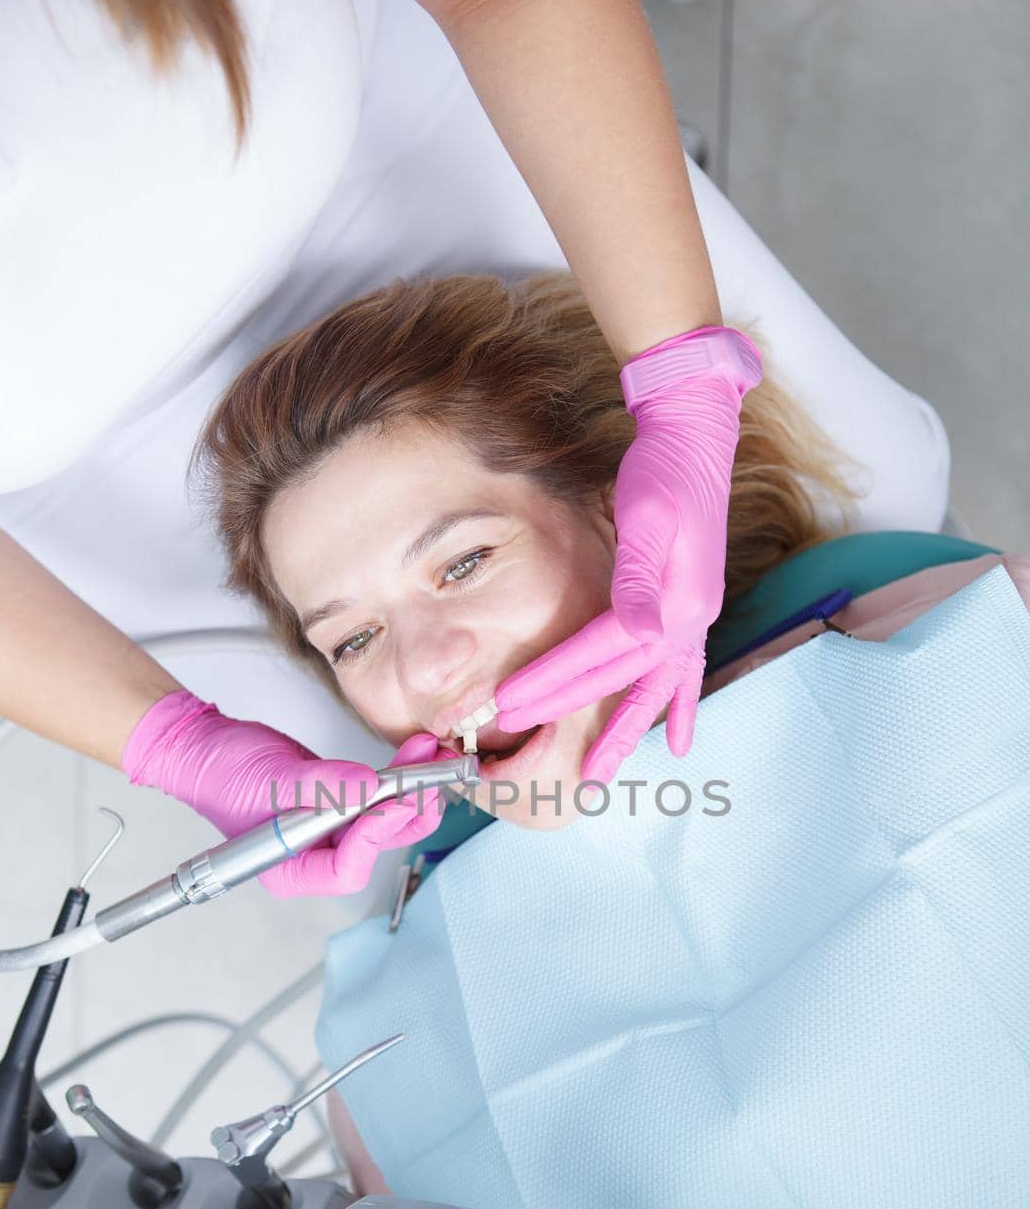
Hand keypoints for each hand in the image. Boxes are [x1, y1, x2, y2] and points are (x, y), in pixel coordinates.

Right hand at [121, 688, 450, 896]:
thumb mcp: (272, 780)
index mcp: (292, 869)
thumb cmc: (222, 773)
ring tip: (428, 757)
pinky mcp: (339, 801)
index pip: (346, 869)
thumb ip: (322, 788)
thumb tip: (369, 788)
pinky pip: (377, 795)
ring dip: (411, 788)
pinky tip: (414, 753)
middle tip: (428, 782)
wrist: (208, 744)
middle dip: (407, 813)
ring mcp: (330, 828)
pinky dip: (397, 774)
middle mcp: (315, 855)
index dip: (374, 840)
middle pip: (377, 847)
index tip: (391, 804)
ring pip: (385, 819)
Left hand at [495, 326, 761, 783]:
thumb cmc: (665, 467)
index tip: (510, 709)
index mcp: (674, 601)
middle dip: (588, 727)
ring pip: (657, 690)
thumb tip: (641, 635)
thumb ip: (642, 580)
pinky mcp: (692, 608)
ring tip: (605, 776)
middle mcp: (689, 618)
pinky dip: (679, 708)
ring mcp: (695, 616)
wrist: (699, 431)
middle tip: (558, 777)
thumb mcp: (650, 517)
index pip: (602, 655)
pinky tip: (679, 741)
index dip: (555, 683)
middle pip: (628, 684)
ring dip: (630, 733)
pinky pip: (684, 672)